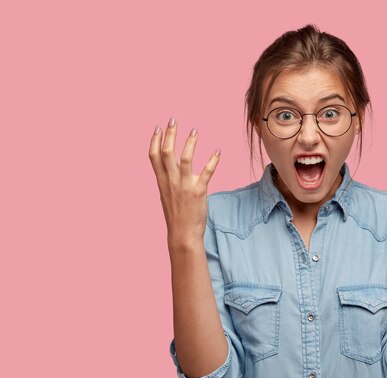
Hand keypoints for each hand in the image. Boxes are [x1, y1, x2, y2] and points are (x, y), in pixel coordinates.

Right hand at [148, 117, 220, 243]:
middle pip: (166, 153)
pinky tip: (218, 151)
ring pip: (184, 158)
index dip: (155, 141)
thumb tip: (167, 171)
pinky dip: (213, 160)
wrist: (182, 234)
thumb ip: (167, 182)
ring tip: (195, 130)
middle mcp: (170, 181)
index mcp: (161, 182)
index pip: (153, 157)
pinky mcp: (198, 191)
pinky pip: (207, 172)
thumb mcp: (166, 196)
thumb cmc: (176, 216)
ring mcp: (184, 186)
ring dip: (190, 143)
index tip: (158, 127)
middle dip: (170, 135)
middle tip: (173, 120)